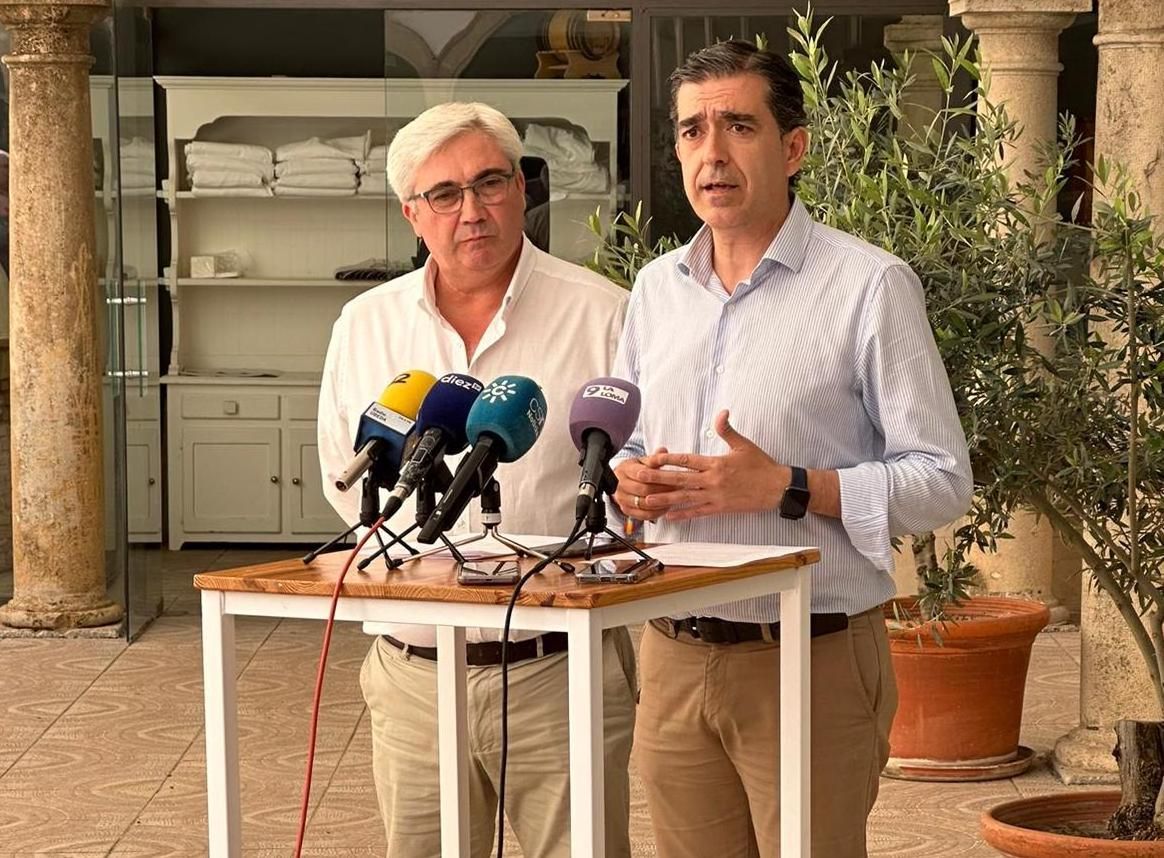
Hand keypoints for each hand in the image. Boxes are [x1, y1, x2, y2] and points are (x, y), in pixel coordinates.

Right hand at [613, 447, 671, 520]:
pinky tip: (666, 508)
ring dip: (660, 502)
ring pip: (643, 504)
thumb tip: (663, 451)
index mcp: (626, 469)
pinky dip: (656, 512)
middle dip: (662, 490)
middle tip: (677, 489)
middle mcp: (621, 484)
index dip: (659, 477)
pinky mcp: (626, 510)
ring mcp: (622, 498)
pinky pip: (643, 515)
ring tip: (673, 498)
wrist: (622, 480)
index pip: (642, 474)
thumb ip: (655, 458)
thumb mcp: (645, 460)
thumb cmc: (636, 469)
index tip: (674, 477)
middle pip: (643, 490)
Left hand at [641, 410, 789, 521]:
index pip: (687, 460)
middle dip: (658, 479)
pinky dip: (683, 515)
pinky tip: (669, 516)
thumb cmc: (761, 465)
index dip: (668, 459)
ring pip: (685, 498)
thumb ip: (727, 430)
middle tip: (639, 478)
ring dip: (665, 499)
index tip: (652, 459)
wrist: (777, 487)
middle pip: (680, 479)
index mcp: (716, 463)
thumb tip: (722, 412)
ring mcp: (715, 496)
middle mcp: (712, 480)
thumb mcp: (743, 444)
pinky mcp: (720, 508)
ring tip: (647, 500)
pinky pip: (698, 512)